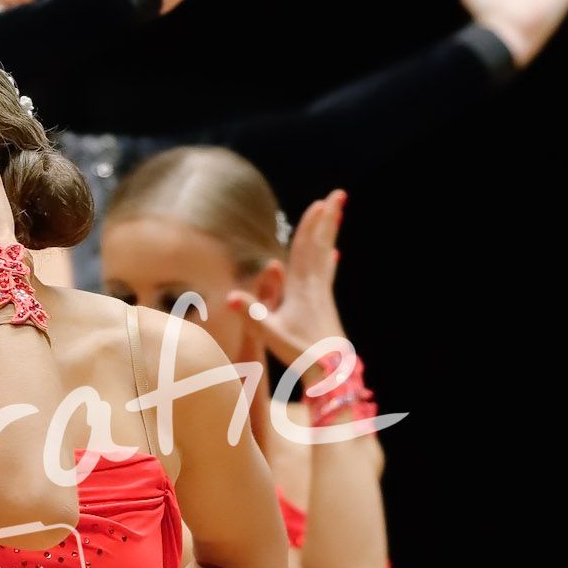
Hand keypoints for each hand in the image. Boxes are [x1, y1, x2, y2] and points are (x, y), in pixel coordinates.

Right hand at [229, 189, 345, 370]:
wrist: (332, 372)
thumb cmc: (301, 352)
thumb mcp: (271, 334)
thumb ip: (252, 314)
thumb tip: (229, 296)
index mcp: (302, 289)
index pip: (305, 250)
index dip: (311, 226)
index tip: (320, 202)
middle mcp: (315, 287)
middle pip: (320, 245)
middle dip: (327, 219)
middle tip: (339, 194)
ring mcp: (322, 296)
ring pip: (324, 256)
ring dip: (329, 234)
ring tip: (337, 214)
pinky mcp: (325, 307)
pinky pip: (325, 275)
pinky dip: (327, 261)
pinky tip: (333, 256)